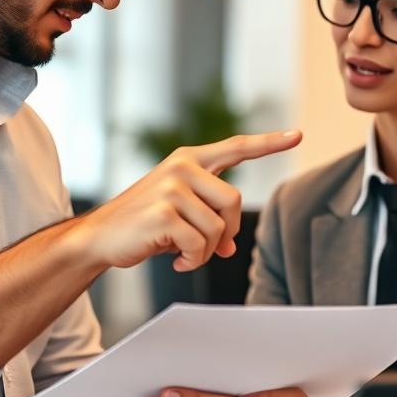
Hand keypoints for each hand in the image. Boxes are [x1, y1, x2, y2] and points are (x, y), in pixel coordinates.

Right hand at [77, 131, 300, 271]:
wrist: (99, 238)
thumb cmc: (142, 225)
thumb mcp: (181, 215)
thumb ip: (210, 219)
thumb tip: (232, 246)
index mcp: (189, 160)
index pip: (236, 148)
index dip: (268, 142)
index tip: (296, 135)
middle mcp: (182, 167)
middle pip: (235, 202)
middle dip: (226, 232)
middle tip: (206, 247)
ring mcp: (172, 188)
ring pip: (218, 229)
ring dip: (206, 251)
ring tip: (183, 253)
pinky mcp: (164, 212)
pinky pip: (200, 245)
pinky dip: (193, 261)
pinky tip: (176, 260)